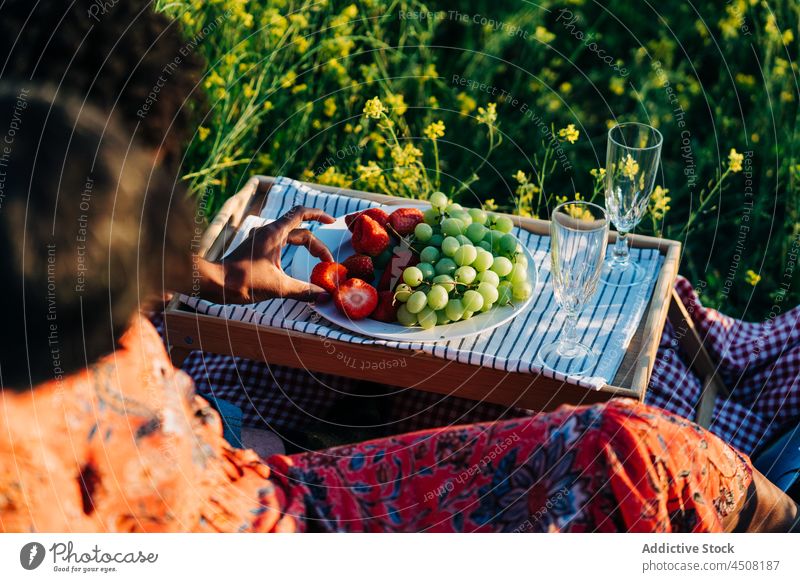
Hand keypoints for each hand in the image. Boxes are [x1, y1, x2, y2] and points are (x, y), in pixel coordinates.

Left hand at [220, 205, 334, 302]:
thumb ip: (303, 291)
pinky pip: (280, 244)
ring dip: (305, 246)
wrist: (215, 284)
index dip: (318, 214)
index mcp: (274, 233)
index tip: (331, 221)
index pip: (301, 214)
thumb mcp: (277, 287)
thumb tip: (323, 296)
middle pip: (299, 231)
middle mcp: (267, 233)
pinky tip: (295, 262)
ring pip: (290, 237)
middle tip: (327, 261)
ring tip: (317, 258)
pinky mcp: (256, 250)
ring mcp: (260, 240)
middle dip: (316, 245)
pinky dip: (292, 250)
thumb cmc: (242, 281)